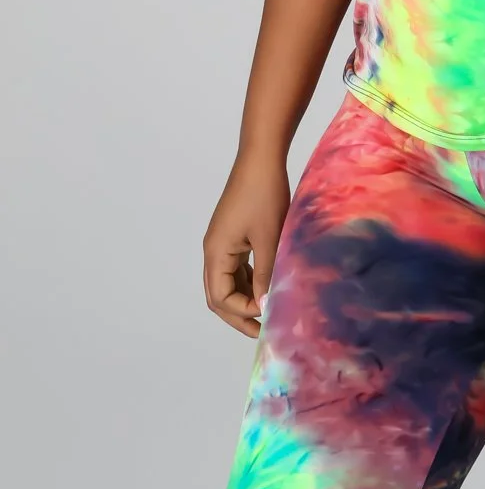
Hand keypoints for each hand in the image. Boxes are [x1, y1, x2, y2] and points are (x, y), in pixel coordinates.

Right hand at [203, 150, 290, 337]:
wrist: (260, 159)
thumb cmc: (264, 195)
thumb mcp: (269, 238)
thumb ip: (267, 275)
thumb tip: (267, 307)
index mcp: (216, 253)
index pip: (219, 298)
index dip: (242, 312)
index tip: (268, 315)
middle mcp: (213, 250)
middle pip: (218, 294)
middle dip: (239, 313)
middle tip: (262, 329)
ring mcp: (222, 242)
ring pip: (227, 281)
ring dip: (244, 297)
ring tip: (268, 309)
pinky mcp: (232, 234)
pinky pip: (236, 267)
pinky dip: (249, 280)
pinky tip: (268, 284)